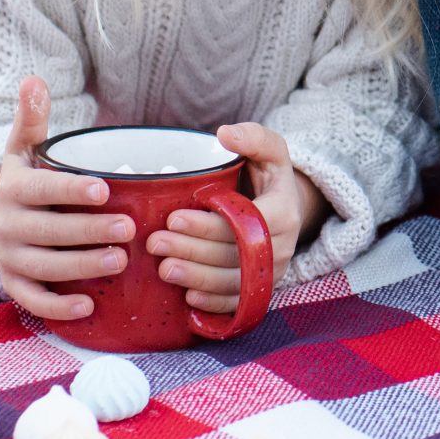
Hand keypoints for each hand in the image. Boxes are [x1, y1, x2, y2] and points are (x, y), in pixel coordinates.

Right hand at [0, 78, 134, 322]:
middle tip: (129, 229)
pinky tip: (88, 306)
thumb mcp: (23, 149)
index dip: (71, 191)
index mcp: (14, 189)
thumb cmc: (25, 182)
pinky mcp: (13, 285)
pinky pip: (32, 301)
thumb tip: (34, 79)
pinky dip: (57, 307)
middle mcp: (7, 225)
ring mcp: (9, 258)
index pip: (42, 190)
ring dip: (80, 267)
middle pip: (47, 231)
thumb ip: (31, 119)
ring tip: (118, 261)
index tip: (105, 190)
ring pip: (43, 267)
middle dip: (88, 231)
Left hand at [145, 123, 325, 313]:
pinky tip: (187, 296)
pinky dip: (213, 303)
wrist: (284, 212)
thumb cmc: (268, 178)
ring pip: (235, 282)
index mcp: (285, 211)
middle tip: (155, 242)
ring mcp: (273, 272)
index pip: (247, 223)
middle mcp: (283, 246)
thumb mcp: (269, 150)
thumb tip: (225, 134)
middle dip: (193, 250)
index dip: (209, 224)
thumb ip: (253, 137)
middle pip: (236, 255)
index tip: (173, 217)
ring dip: (197, 278)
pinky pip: (238, 304)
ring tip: (163, 269)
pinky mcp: (261, 291)